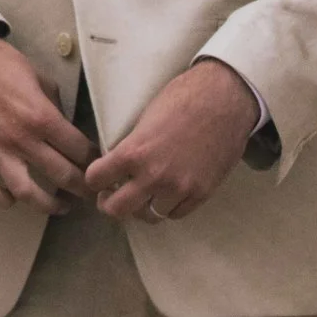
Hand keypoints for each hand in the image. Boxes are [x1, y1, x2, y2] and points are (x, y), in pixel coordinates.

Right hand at [0, 23, 94, 213]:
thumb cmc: (0, 63)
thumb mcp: (38, 77)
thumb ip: (54, 106)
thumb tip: (65, 126)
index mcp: (42, 117)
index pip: (80, 150)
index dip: (95, 160)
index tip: (101, 166)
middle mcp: (22, 140)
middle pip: (63, 175)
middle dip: (84, 188)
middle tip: (92, 192)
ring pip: (28, 194)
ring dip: (50, 205)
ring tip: (61, 205)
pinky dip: (3, 200)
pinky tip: (14, 198)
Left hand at [85, 58, 259, 221]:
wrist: (223, 101)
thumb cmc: (181, 100)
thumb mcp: (143, 120)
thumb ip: (130, 148)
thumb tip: (119, 166)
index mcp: (133, 152)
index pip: (95, 179)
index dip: (93, 179)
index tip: (97, 178)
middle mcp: (153, 176)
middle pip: (117, 210)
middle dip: (109, 203)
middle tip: (111, 195)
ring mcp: (179, 188)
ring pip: (149, 216)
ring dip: (141, 207)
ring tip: (141, 195)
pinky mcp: (202, 194)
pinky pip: (176, 214)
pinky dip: (167, 207)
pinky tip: (165, 194)